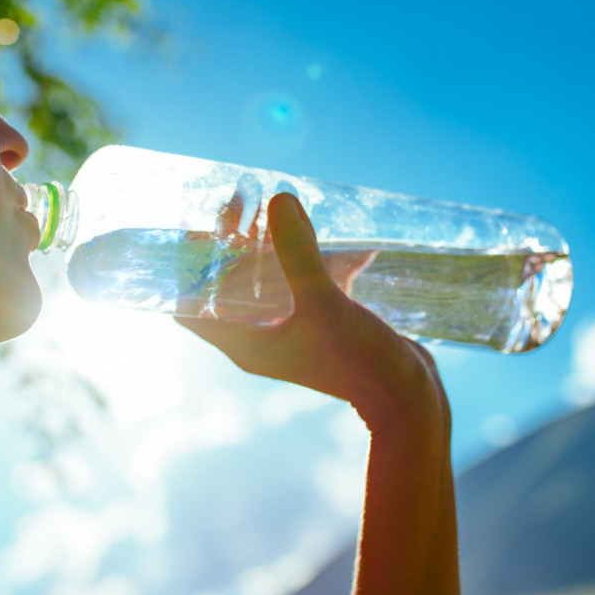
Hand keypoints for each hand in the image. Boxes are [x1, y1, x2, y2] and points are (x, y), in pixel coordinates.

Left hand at [176, 193, 449, 437]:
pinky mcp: (317, 322)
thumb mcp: (325, 304)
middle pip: (226, 283)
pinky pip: (300, 283)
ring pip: (264, 279)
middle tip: (241, 198)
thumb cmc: (359, 361)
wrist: (407, 396)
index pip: (189, 305)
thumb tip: (278, 200)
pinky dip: (306, 257)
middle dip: (230, 241)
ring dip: (266, 243)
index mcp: (244, 343)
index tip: (197, 222)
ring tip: (271, 203)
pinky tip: (325, 231)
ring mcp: (288, 330)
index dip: (187, 264)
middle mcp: (259, 337)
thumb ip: (299, 254)